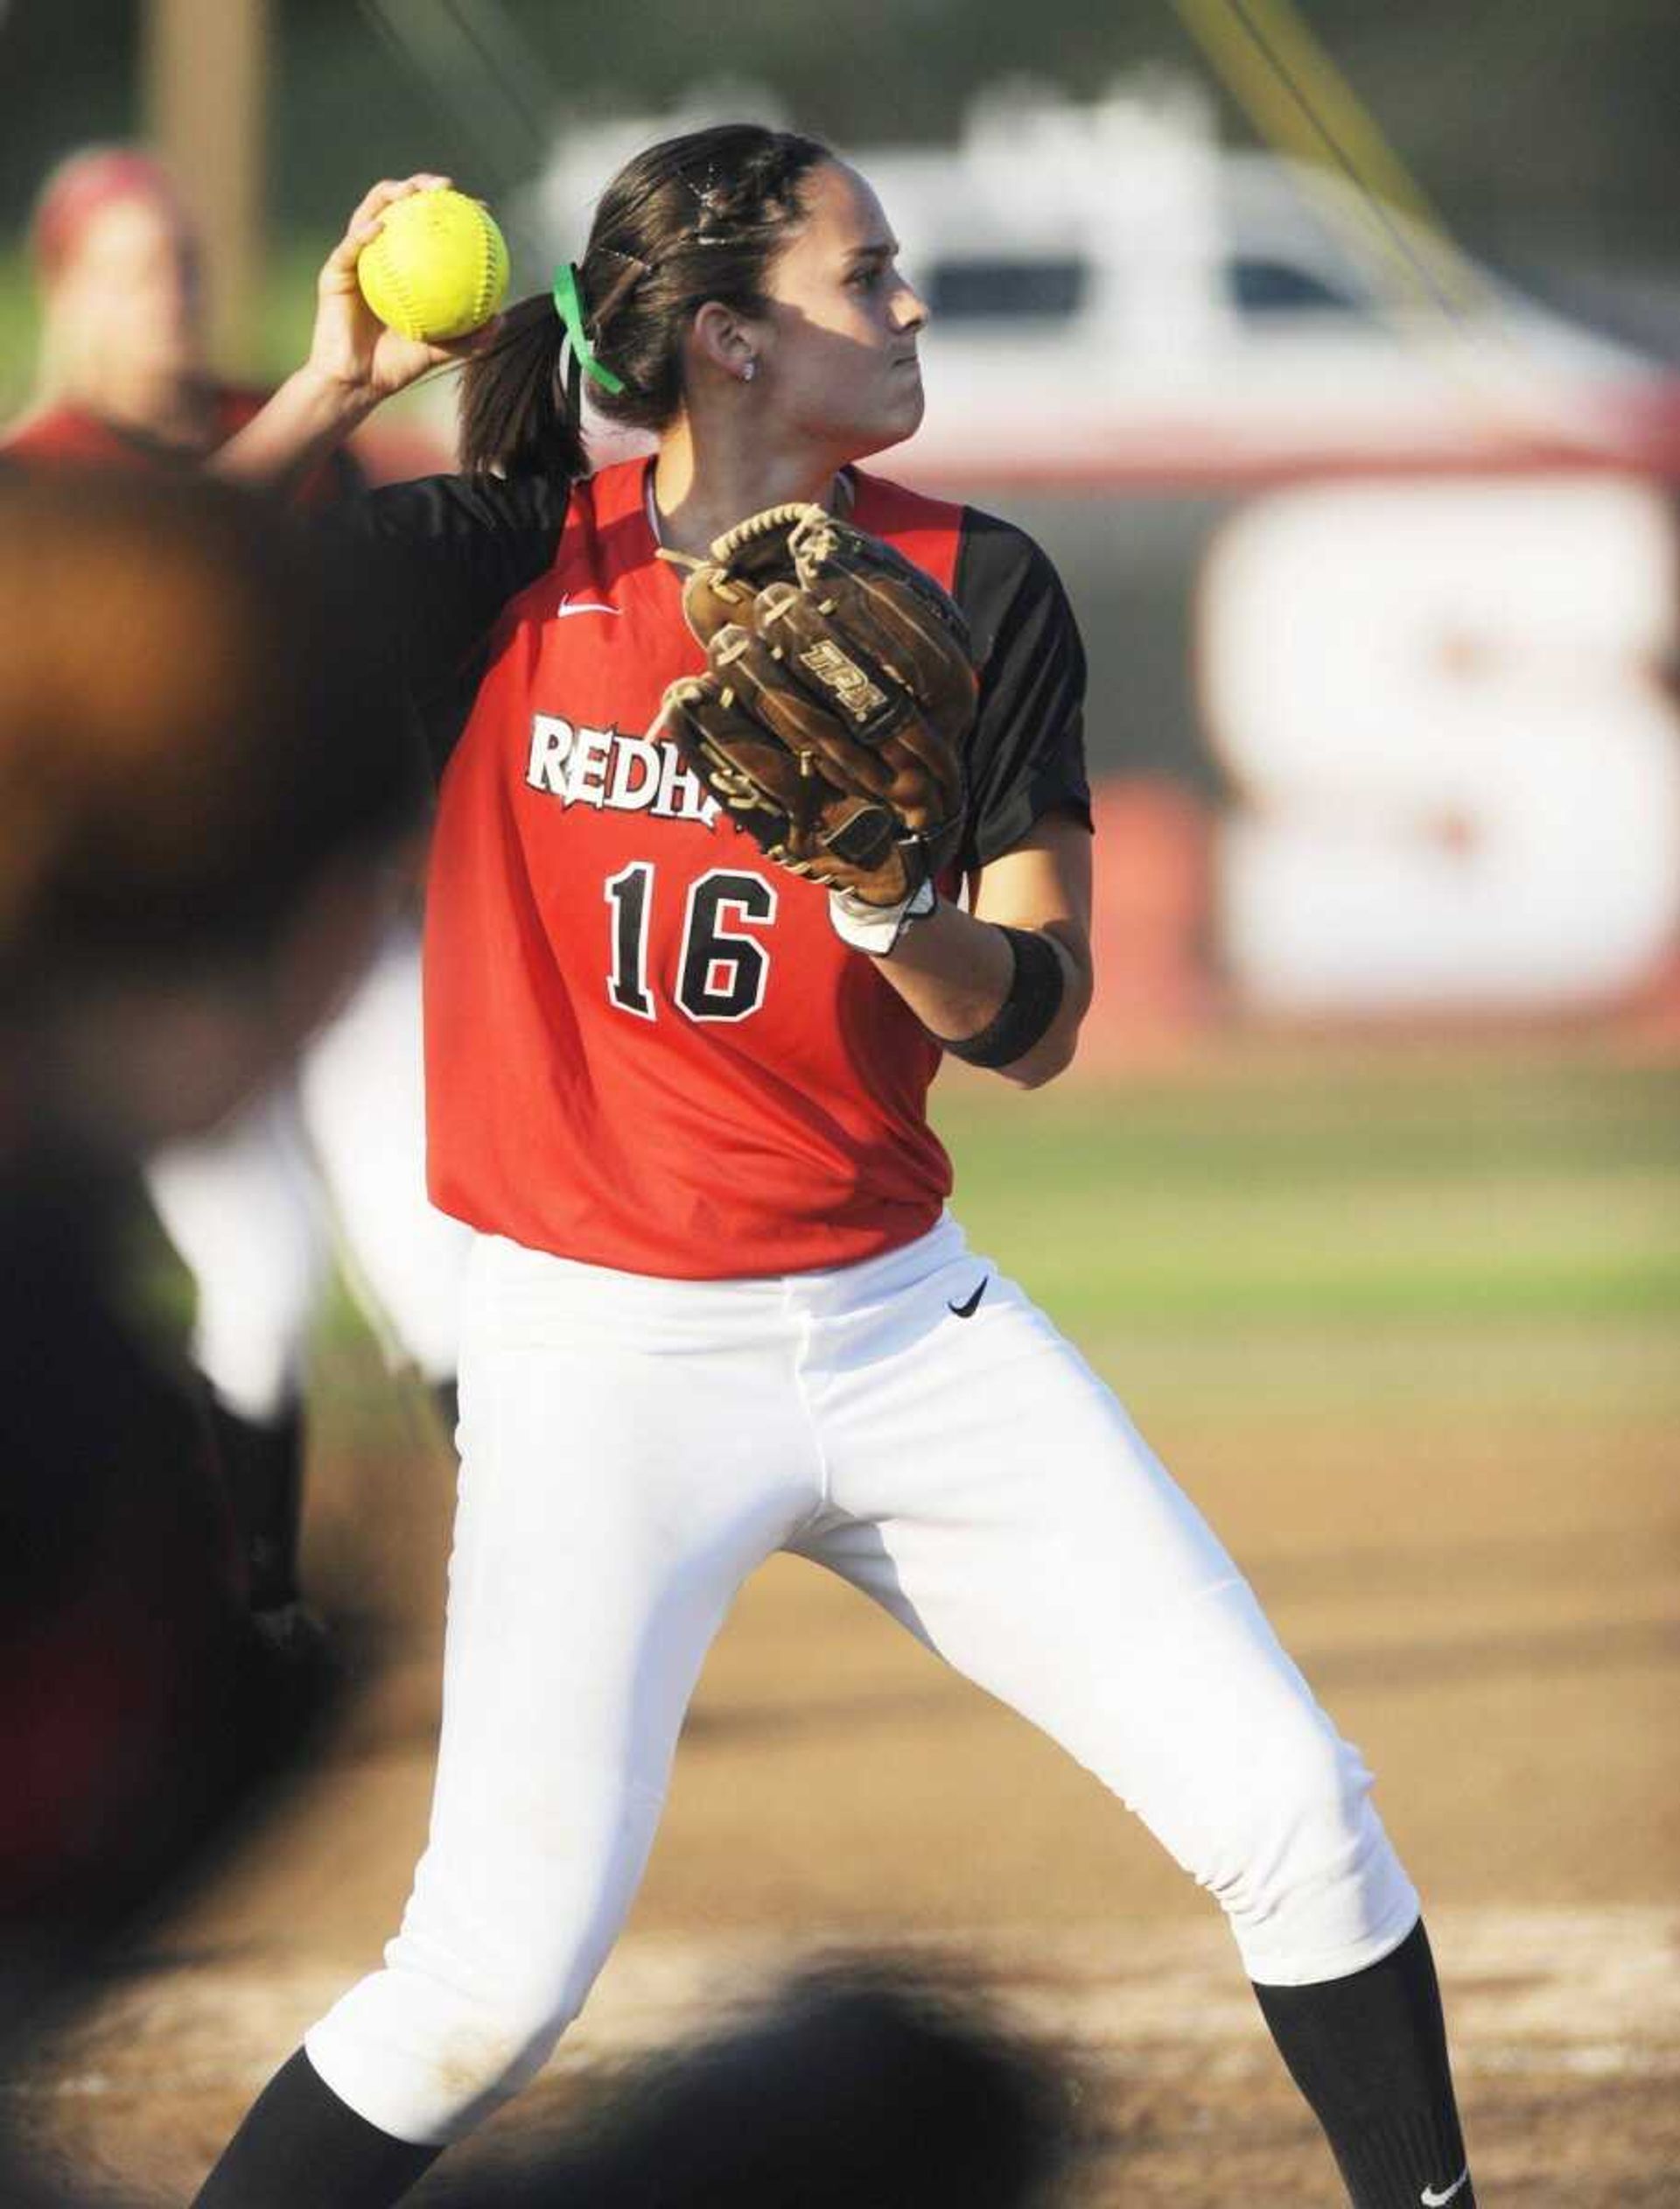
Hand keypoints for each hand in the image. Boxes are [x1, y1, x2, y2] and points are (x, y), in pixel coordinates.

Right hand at [307, 176, 497, 405]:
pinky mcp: (334, 273)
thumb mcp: (438, 351)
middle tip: (445, 186)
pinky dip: (363, 234)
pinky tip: (381, 228)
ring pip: (369, 213)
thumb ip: (467, 337)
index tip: (479, 207)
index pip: (429, 228)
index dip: (453, 211)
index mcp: (404, 265)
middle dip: (420, 185)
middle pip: (398, 206)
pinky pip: (349, 249)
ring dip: (390, 195)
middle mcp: (379, 254)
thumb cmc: (395, 366)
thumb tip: (501, 321)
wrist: (358, 383)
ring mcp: (355, 260)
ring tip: (411, 192)